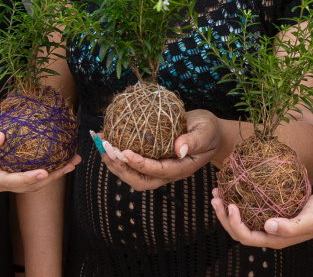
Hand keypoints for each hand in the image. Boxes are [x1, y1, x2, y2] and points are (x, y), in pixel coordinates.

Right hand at [0, 118, 79, 192]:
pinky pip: (37, 173)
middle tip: (67, 166)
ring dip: (55, 174)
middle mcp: (2, 182)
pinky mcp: (19, 173)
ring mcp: (11, 179)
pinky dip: (53, 168)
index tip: (44, 172)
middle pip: (28, 186)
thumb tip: (0, 138)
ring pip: (36, 183)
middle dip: (49, 178)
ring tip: (73, 162)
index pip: (11, 181)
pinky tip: (67, 160)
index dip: (28, 179)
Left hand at [95, 109, 221, 190]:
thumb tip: (178, 149)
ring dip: (115, 163)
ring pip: (133, 175)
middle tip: (107, 150)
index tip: (125, 152)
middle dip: (121, 169)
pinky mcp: (152, 160)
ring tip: (102, 146)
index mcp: (181, 168)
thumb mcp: (206, 132)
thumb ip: (194, 141)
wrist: (211, 134)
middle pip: (140, 181)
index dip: (140, 164)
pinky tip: (108, 138)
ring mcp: (159, 168)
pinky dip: (117, 154)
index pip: (158, 171)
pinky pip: (132, 163)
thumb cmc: (209, 131)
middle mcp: (167, 172)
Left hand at [211, 190, 312, 248]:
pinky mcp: (267, 213)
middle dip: (224, 216)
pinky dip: (237, 200)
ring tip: (217, 192)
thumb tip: (268, 226)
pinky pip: (248, 210)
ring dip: (226, 209)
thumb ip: (290, 227)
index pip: (246, 237)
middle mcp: (266, 233)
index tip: (231, 205)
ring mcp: (266, 224)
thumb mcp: (307, 221)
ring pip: (240, 221)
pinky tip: (233, 188)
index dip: (234, 224)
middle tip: (216, 198)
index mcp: (273, 239)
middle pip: (237, 231)